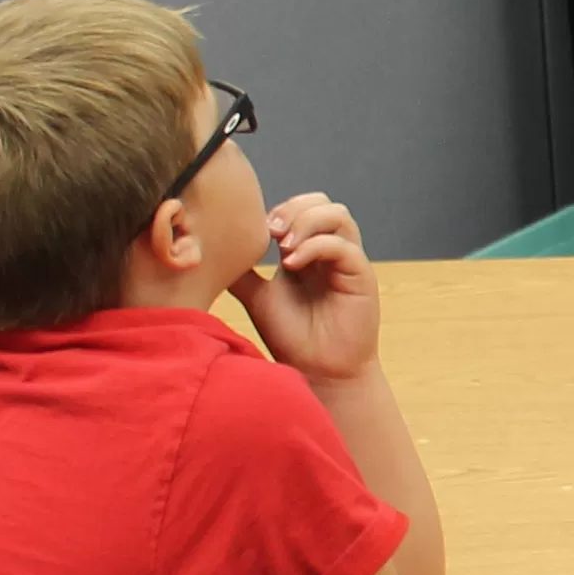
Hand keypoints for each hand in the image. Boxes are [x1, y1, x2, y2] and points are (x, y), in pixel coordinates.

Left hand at [238, 191, 381, 380]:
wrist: (318, 372)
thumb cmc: (292, 337)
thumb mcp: (258, 298)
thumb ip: (243, 274)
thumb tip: (211, 254)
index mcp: (308, 251)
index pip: (302, 208)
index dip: (280, 210)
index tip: (256, 230)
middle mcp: (330, 252)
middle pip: (323, 202)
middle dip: (294, 208)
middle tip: (271, 230)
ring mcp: (348, 262)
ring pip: (338, 215)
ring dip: (307, 222)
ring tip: (283, 246)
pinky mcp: (361, 276)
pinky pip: (343, 246)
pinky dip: (316, 247)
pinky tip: (292, 265)